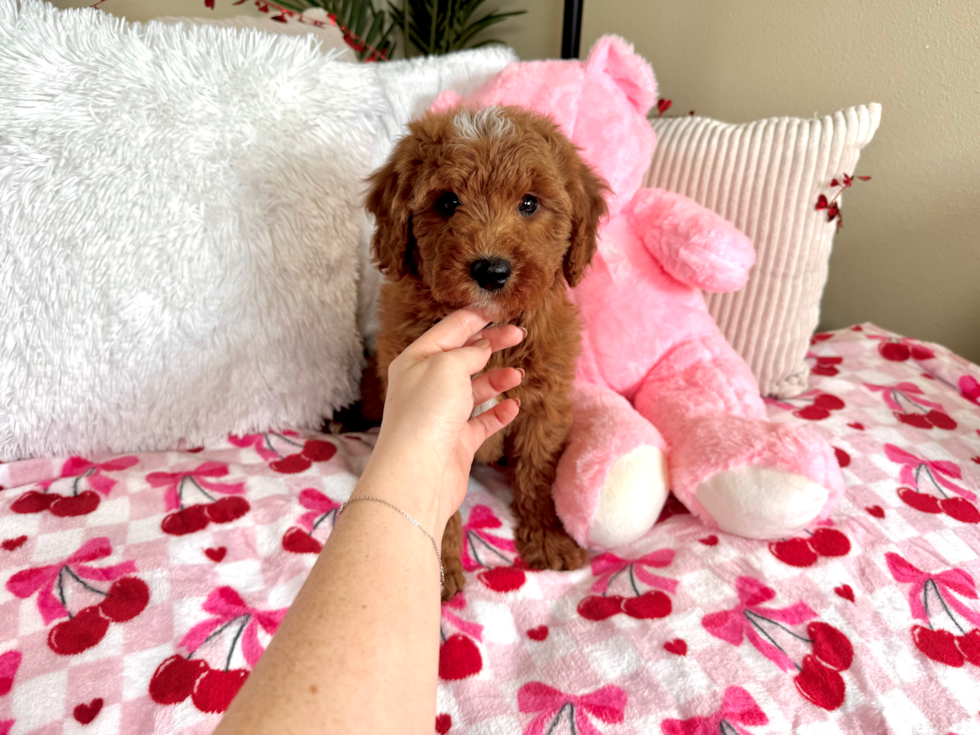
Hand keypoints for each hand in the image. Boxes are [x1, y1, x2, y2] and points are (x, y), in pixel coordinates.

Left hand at [358, 310, 524, 532]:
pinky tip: (513, 405)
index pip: (449, 330)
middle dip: (491, 344)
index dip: (476, 317)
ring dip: (497, 379)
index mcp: (416, 361)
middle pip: (463, 357)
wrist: (418, 474)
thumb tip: (482, 347)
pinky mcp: (456, 442)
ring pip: (474, 389)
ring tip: (518, 375)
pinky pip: (481, 421)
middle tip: (519, 334)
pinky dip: (499, 411)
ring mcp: (442, 414)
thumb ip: (468, 352)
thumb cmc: (427, 412)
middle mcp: (426, 385)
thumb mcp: (447, 366)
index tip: (502, 308)